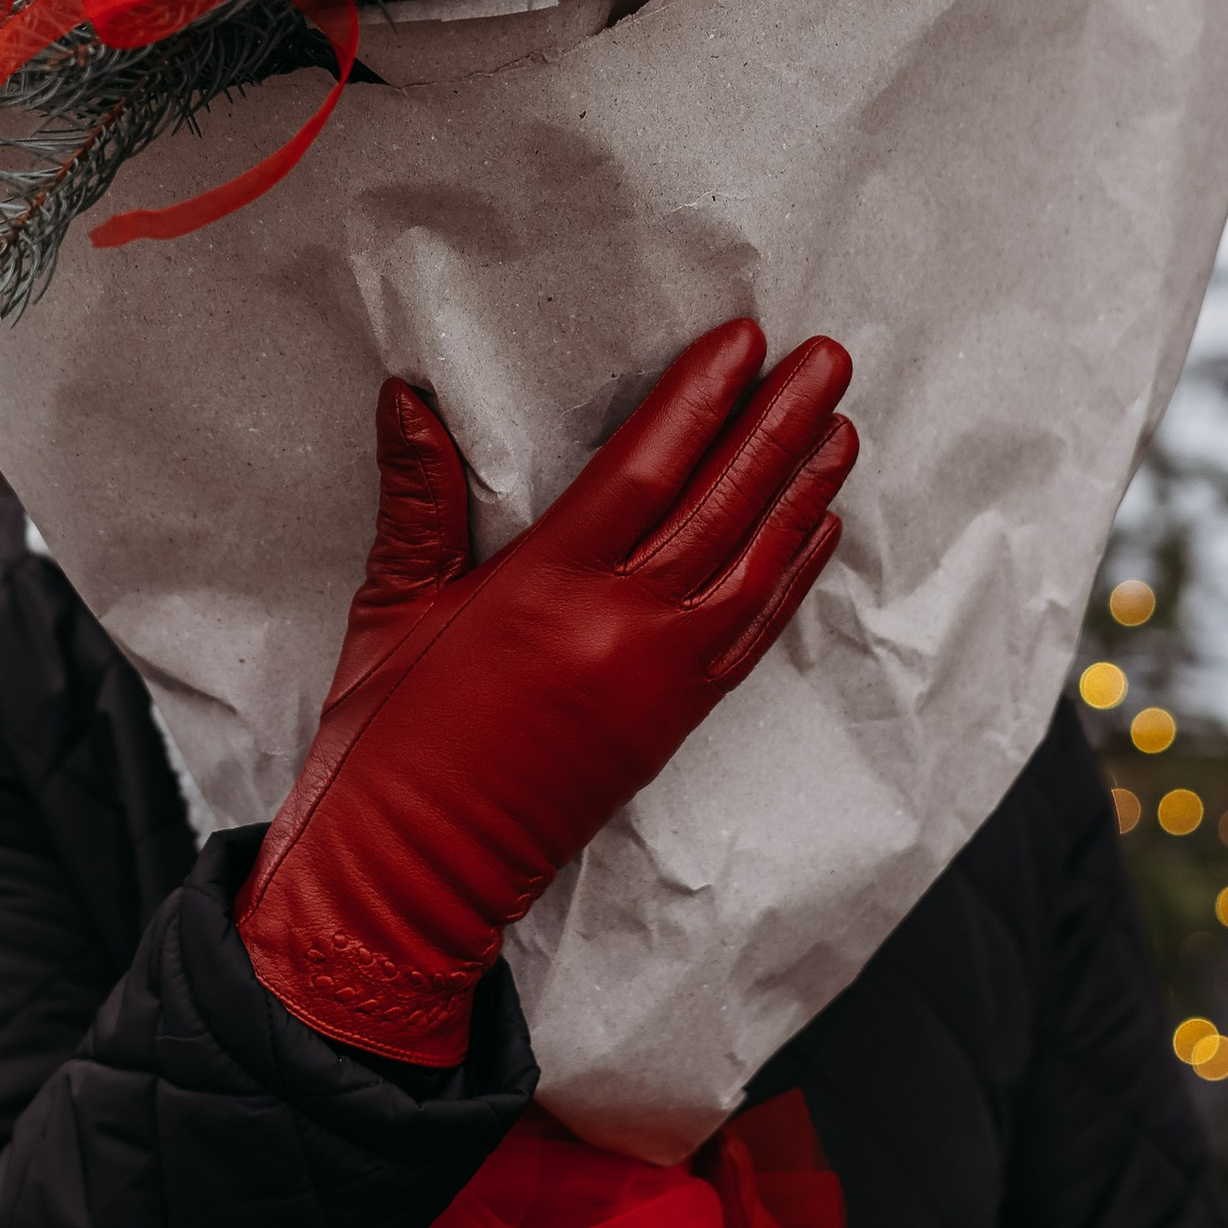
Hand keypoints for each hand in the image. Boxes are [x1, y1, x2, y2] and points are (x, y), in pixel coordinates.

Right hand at [238, 320, 855, 1067]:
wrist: (410, 885)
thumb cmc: (385, 749)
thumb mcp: (388, 610)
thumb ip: (417, 502)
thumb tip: (407, 398)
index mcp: (543, 590)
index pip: (644, 468)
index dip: (700, 399)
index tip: (744, 341)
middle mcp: (618, 630)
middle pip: (721, 505)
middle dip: (780, 425)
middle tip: (828, 359)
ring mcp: (657, 682)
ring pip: (755, 566)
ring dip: (805, 491)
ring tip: (842, 428)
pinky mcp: (672, 727)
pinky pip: (752, 635)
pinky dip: (792, 576)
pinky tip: (817, 530)